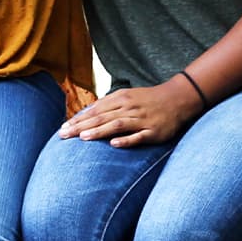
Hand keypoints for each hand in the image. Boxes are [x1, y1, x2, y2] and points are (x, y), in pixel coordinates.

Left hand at [58, 77, 200, 147]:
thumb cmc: (149, 100)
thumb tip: (87, 113)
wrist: (178, 98)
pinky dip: (126, 140)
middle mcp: (129, 108)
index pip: (95, 110)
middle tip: (64, 135)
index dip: (78, 119)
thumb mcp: (128, 96)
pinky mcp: (153, 131)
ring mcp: (142, 120)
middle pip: (102, 117)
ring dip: (99, 131)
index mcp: (121, 99)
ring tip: (83, 138)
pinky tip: (114, 144)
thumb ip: (109, 104)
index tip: (63, 128)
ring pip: (117, 125)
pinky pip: (138, 136)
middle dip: (81, 126)